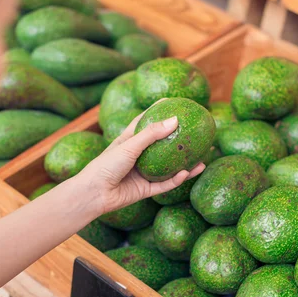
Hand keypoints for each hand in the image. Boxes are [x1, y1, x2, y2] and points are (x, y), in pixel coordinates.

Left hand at [79, 112, 205, 217]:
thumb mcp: (129, 145)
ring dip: (186, 164)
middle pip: (163, 146)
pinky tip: (187, 173)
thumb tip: (175, 119)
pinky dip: (176, 180)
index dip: (160, 111)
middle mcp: (138, 156)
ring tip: (203, 159)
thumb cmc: (105, 165)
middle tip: (198, 134)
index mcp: (130, 141)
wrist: (94, 194)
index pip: (146, 121)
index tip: (176, 101)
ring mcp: (143, 173)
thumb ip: (152, 134)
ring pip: (169, 168)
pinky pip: (165, 184)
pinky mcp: (145, 190)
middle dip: (180, 140)